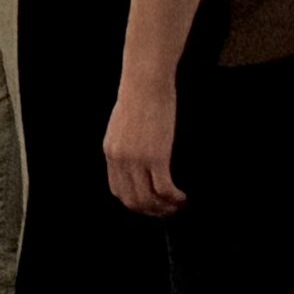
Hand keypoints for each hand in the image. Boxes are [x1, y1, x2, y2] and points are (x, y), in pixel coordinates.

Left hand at [104, 76, 186, 217]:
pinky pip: (165, 189)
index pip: (118, 190)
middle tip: (168, 211)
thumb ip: (124, 146)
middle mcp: (120, 159)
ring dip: (165, 208)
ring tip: (178, 205)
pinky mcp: (156, 156)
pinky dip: (175, 198)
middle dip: (152, 211)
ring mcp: (137, 159)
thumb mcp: (121, 126)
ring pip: (149, 199)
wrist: (145, 82)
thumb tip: (134, 161)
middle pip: (133, 200)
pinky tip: (183, 197)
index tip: (151, 204)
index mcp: (110, 152)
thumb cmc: (138, 98)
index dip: (136, 203)